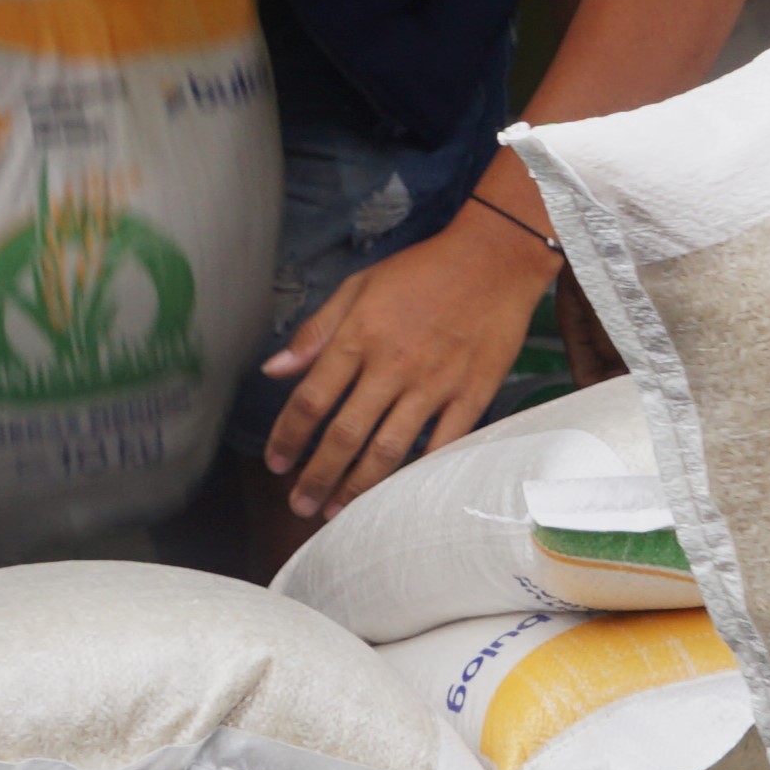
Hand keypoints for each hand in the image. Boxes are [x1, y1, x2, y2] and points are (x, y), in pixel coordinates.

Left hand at [262, 203, 556, 517]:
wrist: (495, 258)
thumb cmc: (422, 270)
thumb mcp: (359, 286)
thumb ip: (316, 331)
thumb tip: (273, 370)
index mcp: (359, 336)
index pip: (311, 399)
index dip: (288, 437)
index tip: (276, 463)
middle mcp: (392, 365)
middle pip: (344, 434)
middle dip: (317, 476)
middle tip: (299, 506)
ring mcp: (434, 384)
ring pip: (388, 449)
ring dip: (358, 486)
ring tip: (337, 511)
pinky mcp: (471, 394)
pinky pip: (442, 445)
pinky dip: (418, 473)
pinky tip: (398, 495)